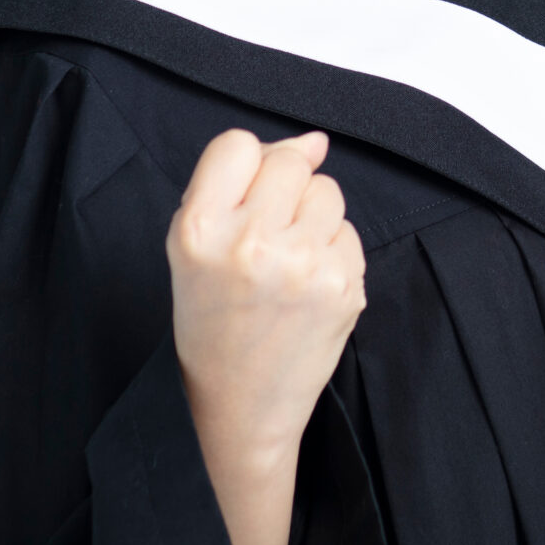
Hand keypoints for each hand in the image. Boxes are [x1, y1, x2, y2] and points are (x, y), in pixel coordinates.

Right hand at [168, 129, 366, 474]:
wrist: (238, 404)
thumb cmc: (213, 319)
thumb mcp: (196, 247)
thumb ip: (240, 183)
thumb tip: (313, 140)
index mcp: (199, 230)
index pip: (238, 144)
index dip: (246, 167)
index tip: (244, 197)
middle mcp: (250, 243)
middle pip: (290, 162)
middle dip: (284, 189)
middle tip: (267, 236)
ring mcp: (302, 265)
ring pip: (327, 190)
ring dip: (313, 217)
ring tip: (287, 263)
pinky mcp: (342, 285)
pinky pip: (349, 230)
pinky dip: (333, 250)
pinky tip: (308, 286)